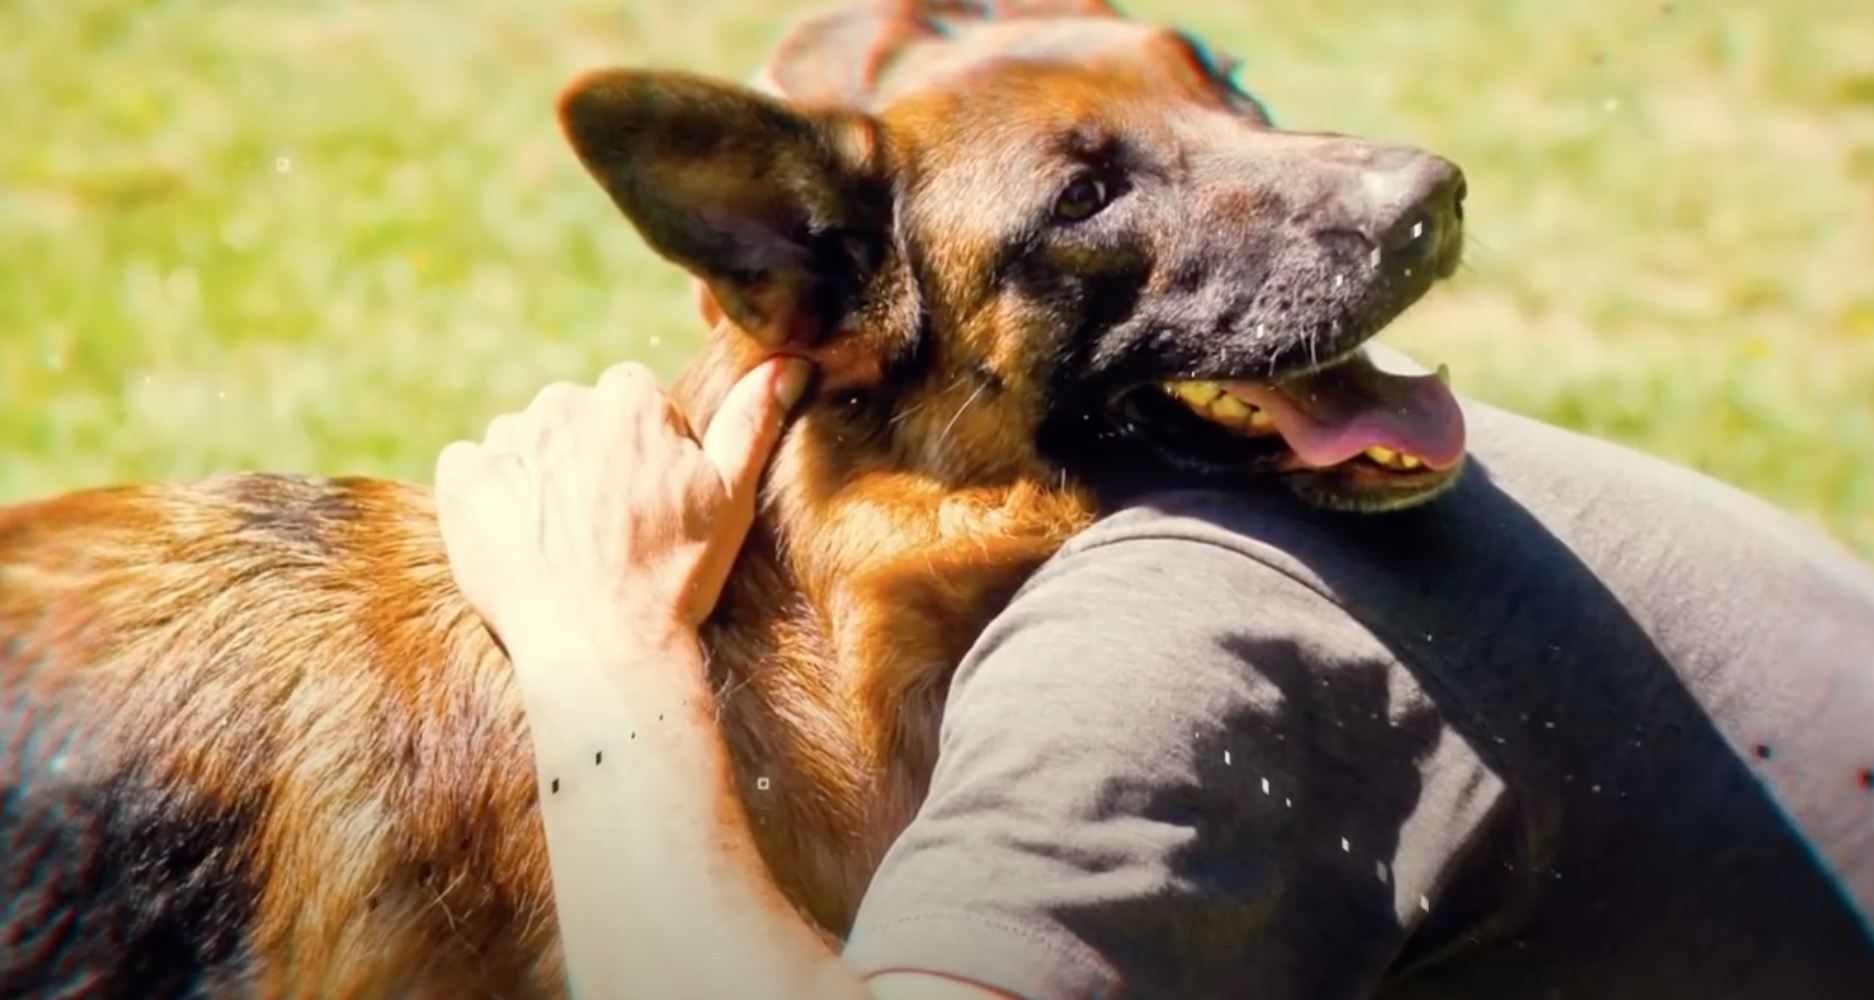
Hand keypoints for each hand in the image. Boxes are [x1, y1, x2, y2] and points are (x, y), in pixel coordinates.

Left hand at [433, 356, 810, 650]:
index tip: (646, 498)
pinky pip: (471, 468)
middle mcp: (563, 404)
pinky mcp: (461, 479)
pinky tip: (518, 540)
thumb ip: (751, 420)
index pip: (631, 397)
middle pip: (575, 417)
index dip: (641, 449)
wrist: (599, 648)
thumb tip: (787, 362)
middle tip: (606, 527)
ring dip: (538, 476)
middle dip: (586, 457)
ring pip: (524, 443)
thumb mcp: (730, 498)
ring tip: (563, 542)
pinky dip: (487, 496)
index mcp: (630, 398)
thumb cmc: (673, 576)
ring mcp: (507, 440)